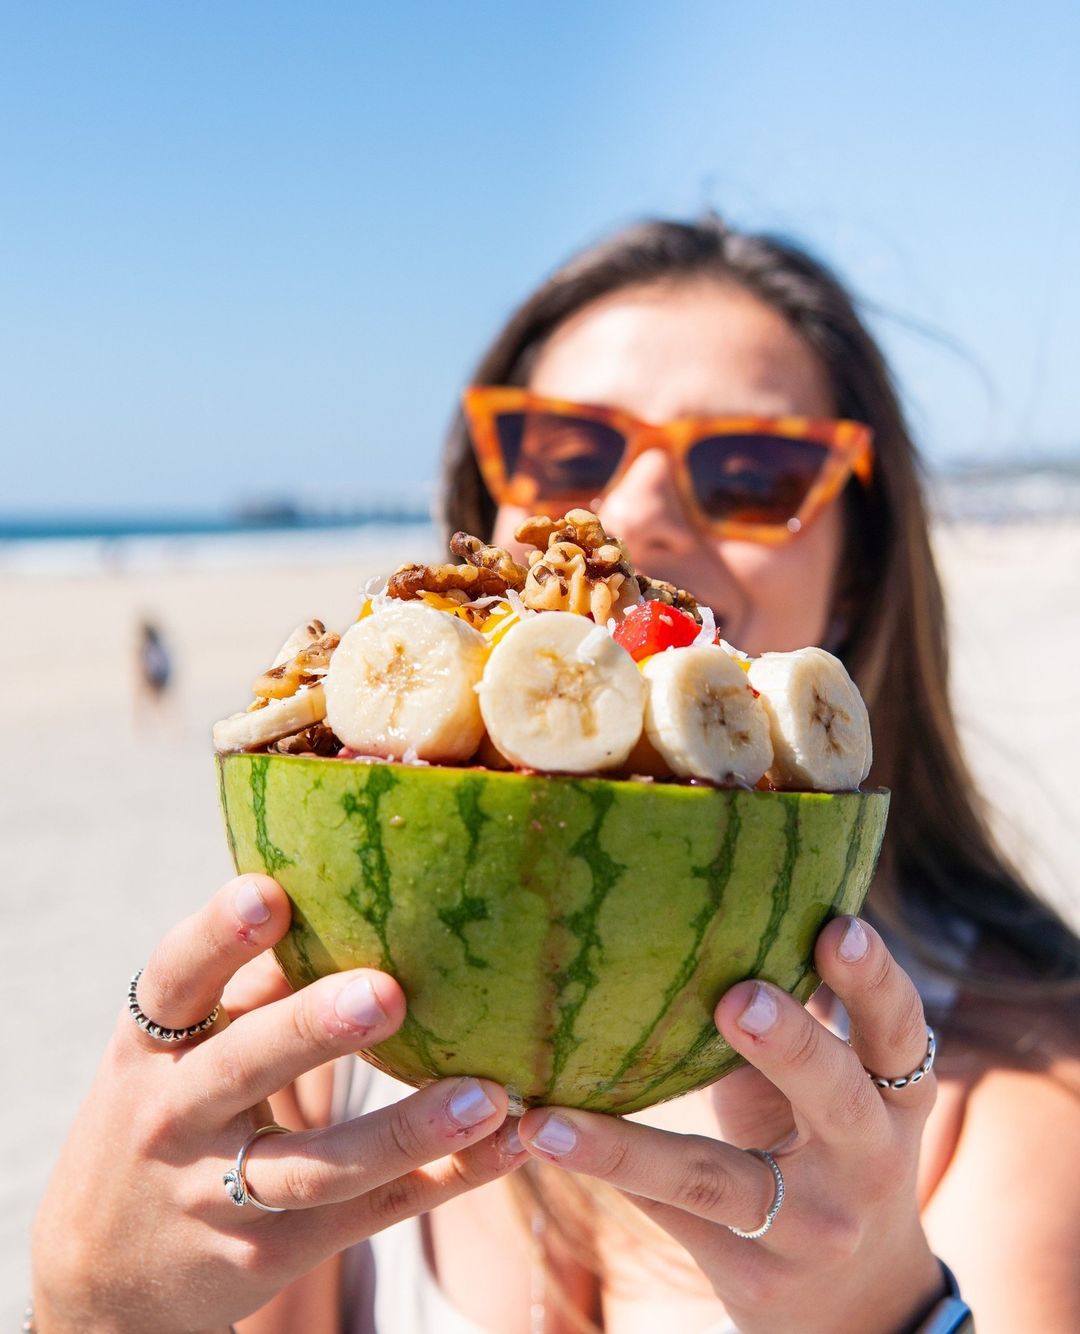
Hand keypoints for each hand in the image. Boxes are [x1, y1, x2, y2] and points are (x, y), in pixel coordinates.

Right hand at [32, 875, 523, 1332]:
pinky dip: (442, 1180)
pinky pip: (367, 1214)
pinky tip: (506, 1145)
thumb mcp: (177, 1050)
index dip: (217, 936)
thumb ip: (249, 982)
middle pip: (246, 1067)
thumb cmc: (167, 1113)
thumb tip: (341, 894)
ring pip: (318, 1167)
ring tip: (489, 1094)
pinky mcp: (272, 1254)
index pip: (175, 980)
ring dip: (408, 1130)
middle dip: (313, 1030)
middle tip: (390, 991)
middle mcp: (176, 1118)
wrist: (106, 1278)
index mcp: (151, 1047)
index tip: (268, 893)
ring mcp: (219, 1196)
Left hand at [517, 917, 944, 1333]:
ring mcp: (808, 1226)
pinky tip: (540, 1138)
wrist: (858, 1303)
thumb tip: (718, 900)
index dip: (872, 980)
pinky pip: (669, 1211)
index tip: (838, 925)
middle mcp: (865, 1160)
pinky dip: (605, 1170)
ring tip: (552, 1121)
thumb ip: (793, 1018)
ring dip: (632, 1149)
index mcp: (892, 1095)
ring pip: (718, 1181)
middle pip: (837, 1098)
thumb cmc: (823, 1149)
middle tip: (740, 997)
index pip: (897, 1028)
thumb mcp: (829, 1089)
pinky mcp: (751, 1272)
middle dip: (794, 1046)